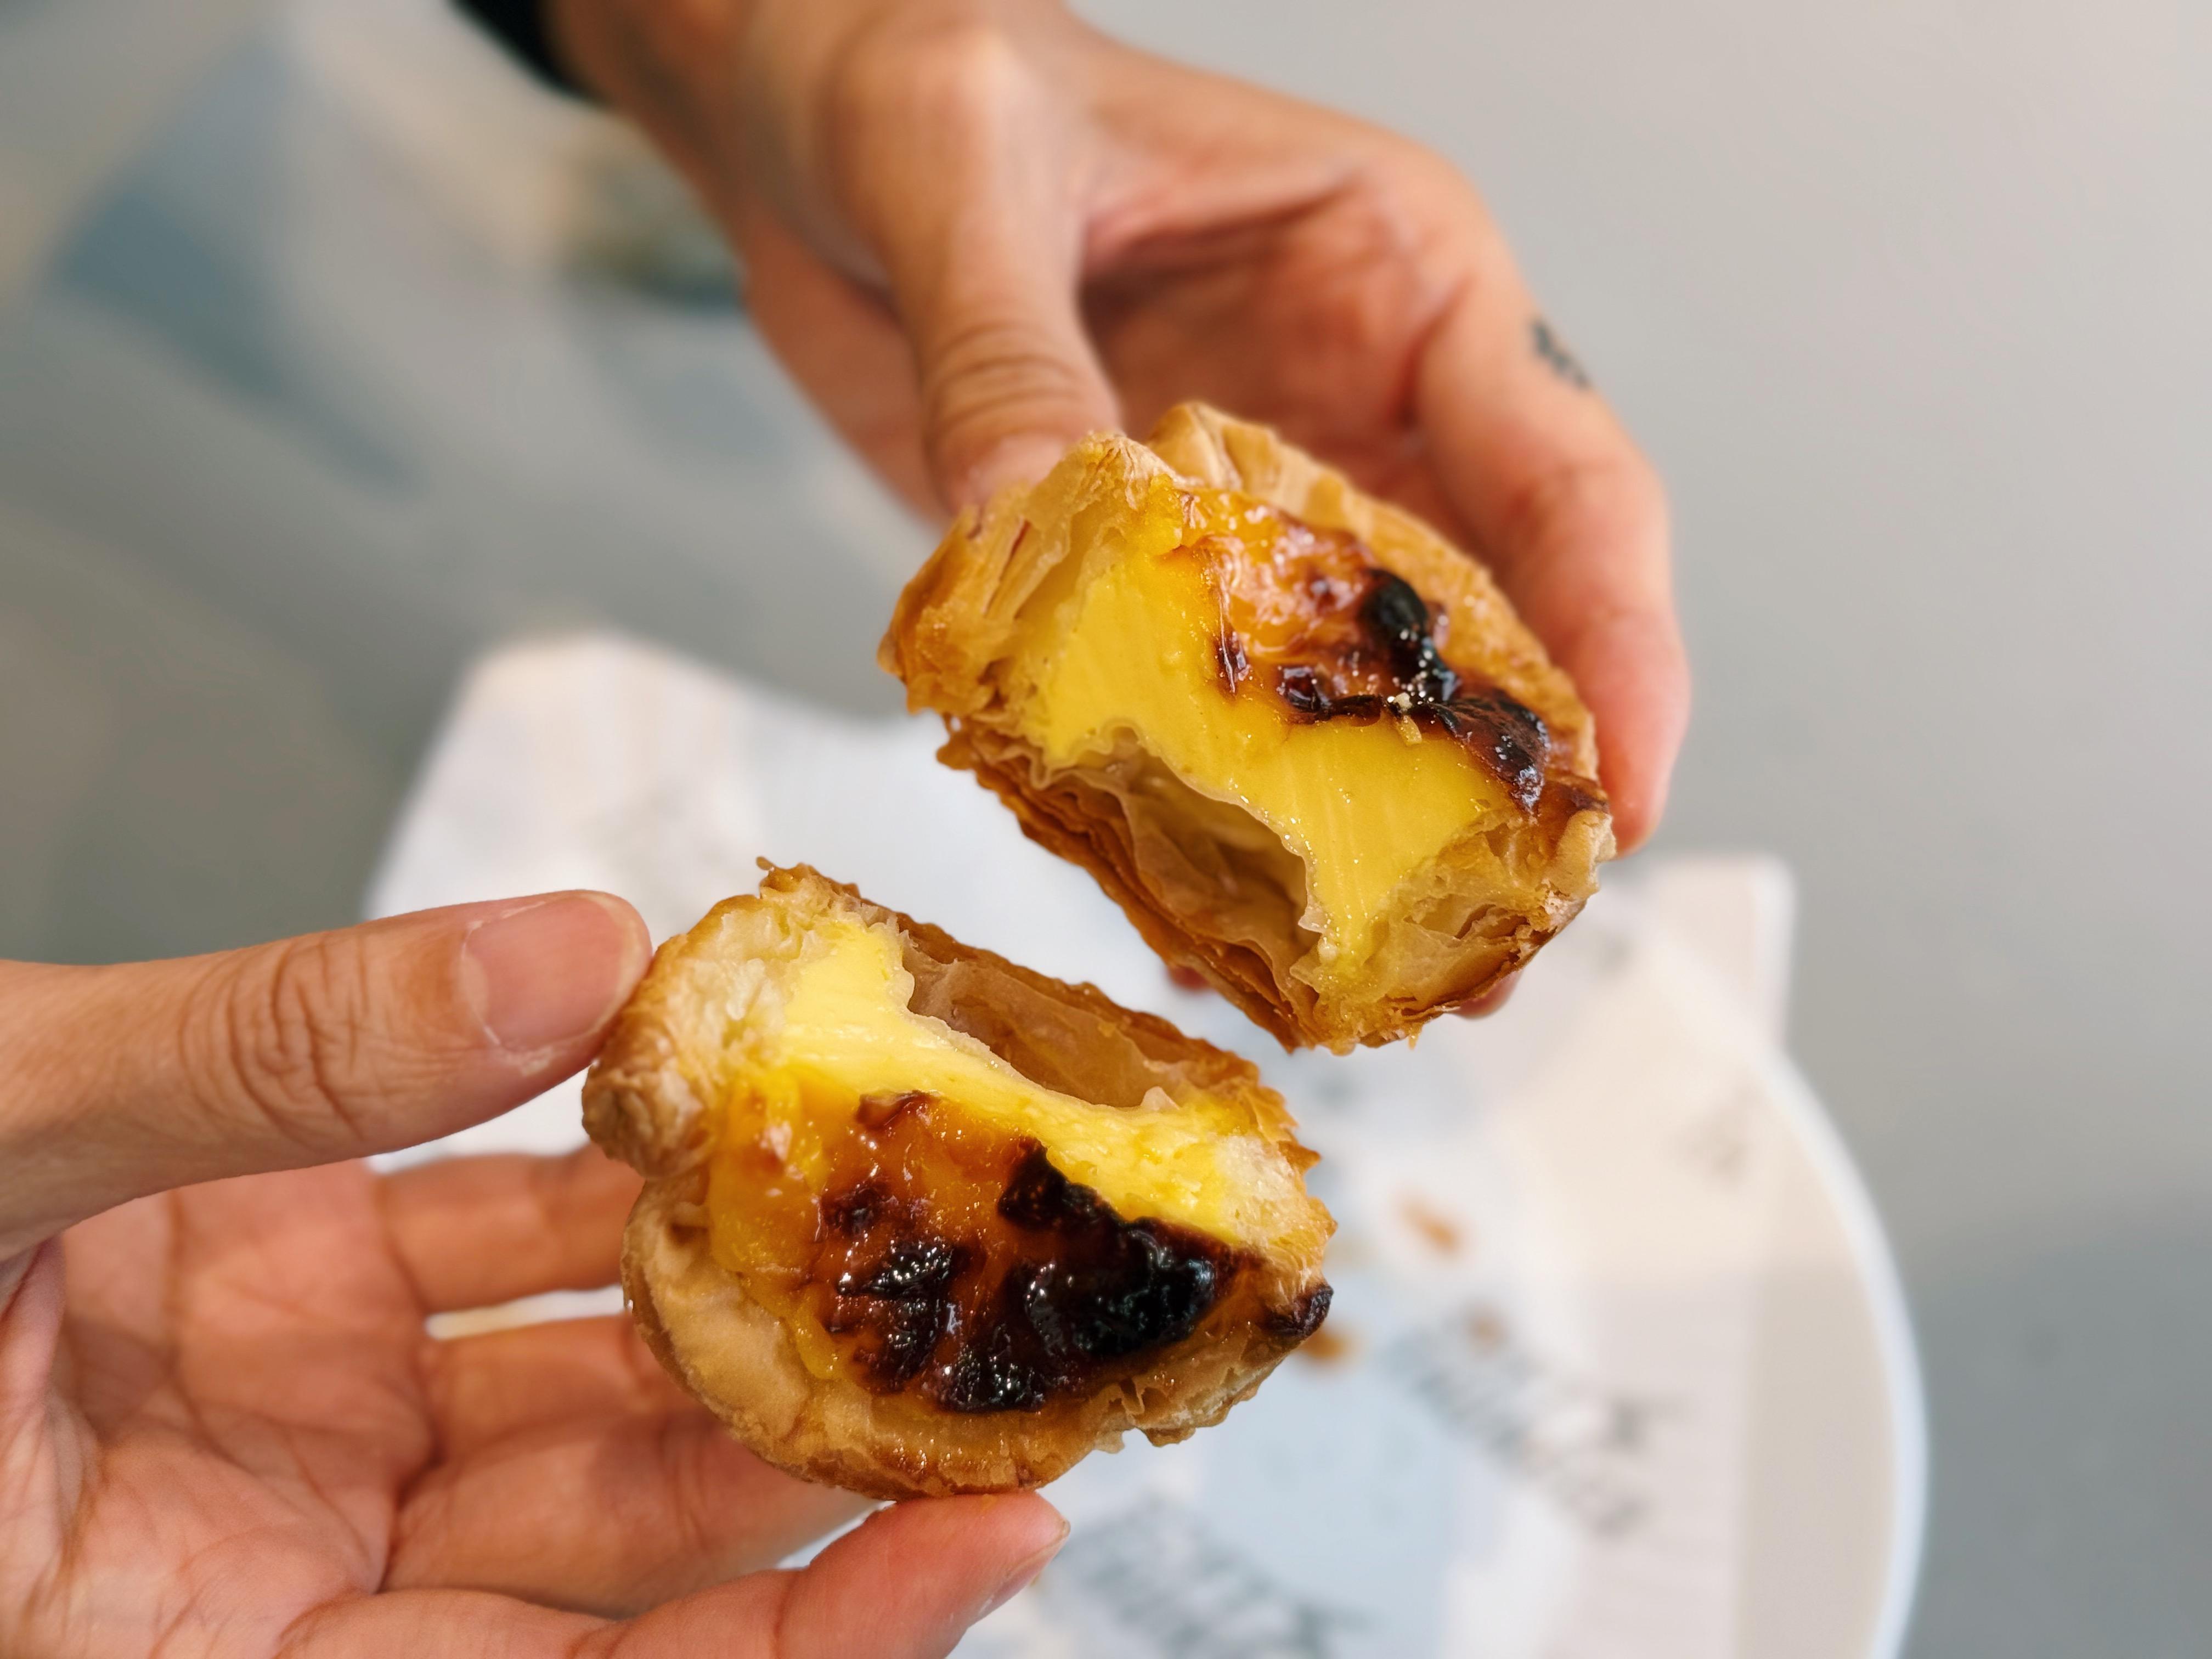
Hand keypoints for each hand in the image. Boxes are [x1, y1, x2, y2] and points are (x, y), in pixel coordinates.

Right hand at [0, 895, 1063, 1656]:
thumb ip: (261, 1066)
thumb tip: (569, 952)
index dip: (790, 1652)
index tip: (985, 1558)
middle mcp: (250, 1574)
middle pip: (603, 1555)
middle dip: (806, 1453)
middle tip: (1004, 1346)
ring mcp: (270, 1432)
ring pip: (564, 1393)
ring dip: (726, 1304)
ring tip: (894, 1207)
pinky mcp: (265, 1297)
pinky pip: (479, 1252)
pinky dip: (593, 1187)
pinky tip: (699, 1110)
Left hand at [551, 0, 1688, 847]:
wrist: (801, 112)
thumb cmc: (916, 67)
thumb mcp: (959, 175)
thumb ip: (1007, 356)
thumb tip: (1026, 530)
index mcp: (1394, 273)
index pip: (1564, 471)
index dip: (1618, 642)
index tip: (1626, 792)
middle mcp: (1358, 397)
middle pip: (1498, 614)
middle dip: (1509, 784)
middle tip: (1493, 947)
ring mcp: (1259, 493)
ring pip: (1363, 686)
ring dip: (1370, 828)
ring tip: (1364, 974)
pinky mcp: (1150, 564)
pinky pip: (1210, 702)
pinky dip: (1211, 805)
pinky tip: (1197, 909)